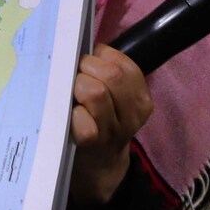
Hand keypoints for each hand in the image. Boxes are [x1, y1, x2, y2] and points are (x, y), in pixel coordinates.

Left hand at [70, 44, 152, 204]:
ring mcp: (114, 130)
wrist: (99, 167)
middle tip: (72, 77)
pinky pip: (83, 123)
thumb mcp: (113, 98)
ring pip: (95, 92)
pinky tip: (69, 115)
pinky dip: (72, 114)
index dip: (99, 57)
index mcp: (140, 97)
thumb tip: (80, 42)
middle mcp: (132, 113)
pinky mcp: (93, 145)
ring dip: (75, 87)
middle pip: (111, 75)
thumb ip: (105, 73)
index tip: (86, 63)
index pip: (123, 64)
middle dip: (85, 68)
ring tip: (69, 94)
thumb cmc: (101, 121)